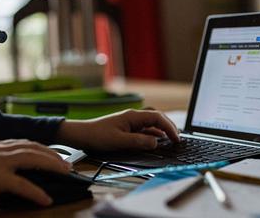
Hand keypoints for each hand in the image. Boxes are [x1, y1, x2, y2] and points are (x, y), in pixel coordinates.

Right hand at [0, 139, 70, 206]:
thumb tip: (5, 173)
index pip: (24, 142)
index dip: (42, 147)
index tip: (54, 153)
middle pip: (33, 147)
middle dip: (53, 154)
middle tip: (67, 164)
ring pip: (32, 159)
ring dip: (52, 165)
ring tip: (65, 173)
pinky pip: (22, 185)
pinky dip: (36, 192)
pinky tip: (46, 200)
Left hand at [55, 109, 179, 150]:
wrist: (82, 134)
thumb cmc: (97, 136)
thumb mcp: (119, 141)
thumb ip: (138, 142)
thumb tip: (156, 142)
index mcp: (133, 116)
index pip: (157, 117)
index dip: (169, 127)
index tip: (176, 139)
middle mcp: (133, 117)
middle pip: (157, 118)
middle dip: (169, 127)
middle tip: (177, 139)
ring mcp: (130, 122)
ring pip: (151, 123)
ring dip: (162, 130)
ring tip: (171, 140)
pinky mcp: (126, 128)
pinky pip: (144, 129)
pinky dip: (153, 134)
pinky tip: (156, 141)